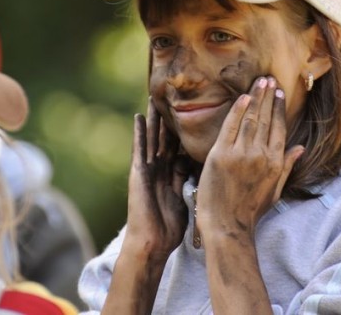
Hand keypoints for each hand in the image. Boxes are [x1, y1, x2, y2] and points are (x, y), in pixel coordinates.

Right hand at [123, 97, 189, 260]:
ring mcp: (147, 169)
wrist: (151, 243)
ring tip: (155, 98)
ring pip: (152, 138)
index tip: (196, 113)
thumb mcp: (184, 199)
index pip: (180, 148)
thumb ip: (187, 182)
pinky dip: (138, 132)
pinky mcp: (137, 172)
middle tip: (176, 97)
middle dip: (171, 120)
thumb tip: (202, 169)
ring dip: (153, 119)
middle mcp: (159, 169)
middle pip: (166, 138)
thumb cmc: (168, 229)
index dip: (187, 132)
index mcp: (171, 175)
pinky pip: (139, 148)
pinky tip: (138, 116)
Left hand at [196, 76, 303, 241]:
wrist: (227, 225)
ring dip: (255, 97)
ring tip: (258, 82)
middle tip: (268, 79)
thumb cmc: (250, 210)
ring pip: (250, 118)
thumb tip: (301, 148)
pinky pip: (230, 126)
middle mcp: (261, 155)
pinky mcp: (221, 155)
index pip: (279, 128)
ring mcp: (240, 154)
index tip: (278, 93)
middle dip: (267, 96)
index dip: (279, 108)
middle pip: (266, 119)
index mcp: (275, 162)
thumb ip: (287, 165)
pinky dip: (237, 110)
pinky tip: (242, 97)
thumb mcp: (276, 189)